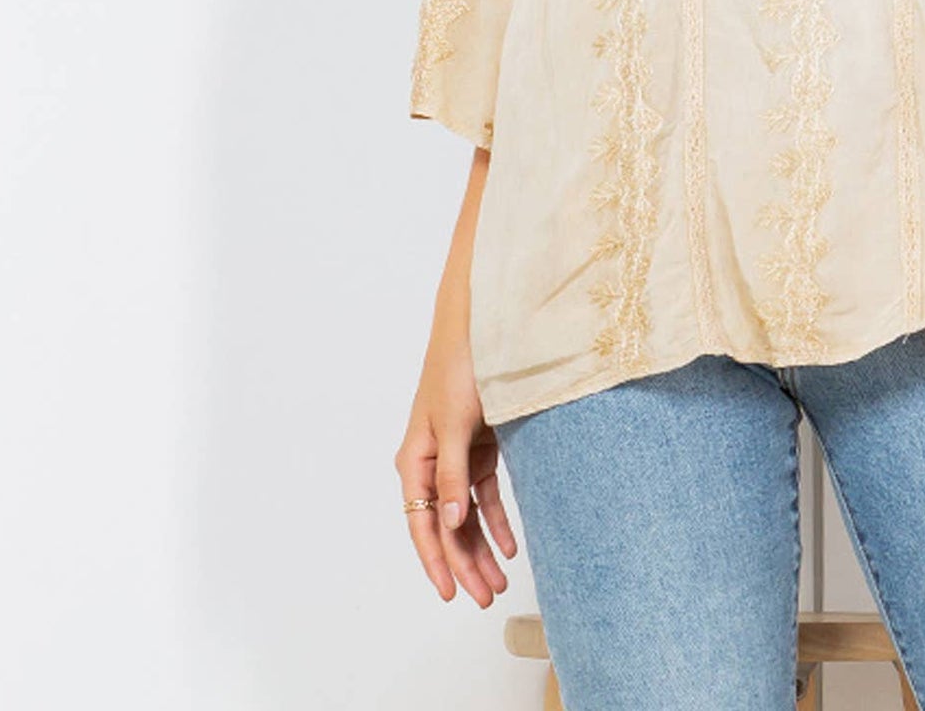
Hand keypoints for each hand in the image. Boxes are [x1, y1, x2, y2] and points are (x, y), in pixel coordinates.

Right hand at [394, 327, 517, 603]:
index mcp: (415, 460)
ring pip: (466, 516)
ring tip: (498, 583)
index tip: (450, 594)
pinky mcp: (480, 448)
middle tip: (485, 597)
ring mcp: (457, 457)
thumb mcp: (453, 423)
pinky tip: (509, 547)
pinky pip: (485, 495)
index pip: (422, 523)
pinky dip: (497, 521)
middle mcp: (432, 463)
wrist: (484, 328)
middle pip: (446, 526)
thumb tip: (449, 524)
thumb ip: (451, 475)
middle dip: (464, 564)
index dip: (435, 561)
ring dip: (481, 549)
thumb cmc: (459, 368)